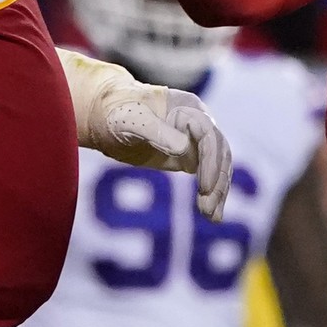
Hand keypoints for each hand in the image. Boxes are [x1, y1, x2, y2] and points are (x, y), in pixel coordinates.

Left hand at [60, 48, 233, 220]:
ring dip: (219, 191)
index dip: (209, 162)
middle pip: (219, 152)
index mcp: (189, 109)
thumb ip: (156, 132)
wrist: (106, 118)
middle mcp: (200, 123)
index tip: (204, 188)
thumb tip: (183, 148)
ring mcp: (197, 141)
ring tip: (213, 217)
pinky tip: (211, 212)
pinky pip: (208, 174)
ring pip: (219, 165)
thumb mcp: (131, 120)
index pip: (209, 136)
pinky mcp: (190, 157)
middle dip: (217, 181)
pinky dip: (212, 193)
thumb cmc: (118, 114)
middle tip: (208, 210)